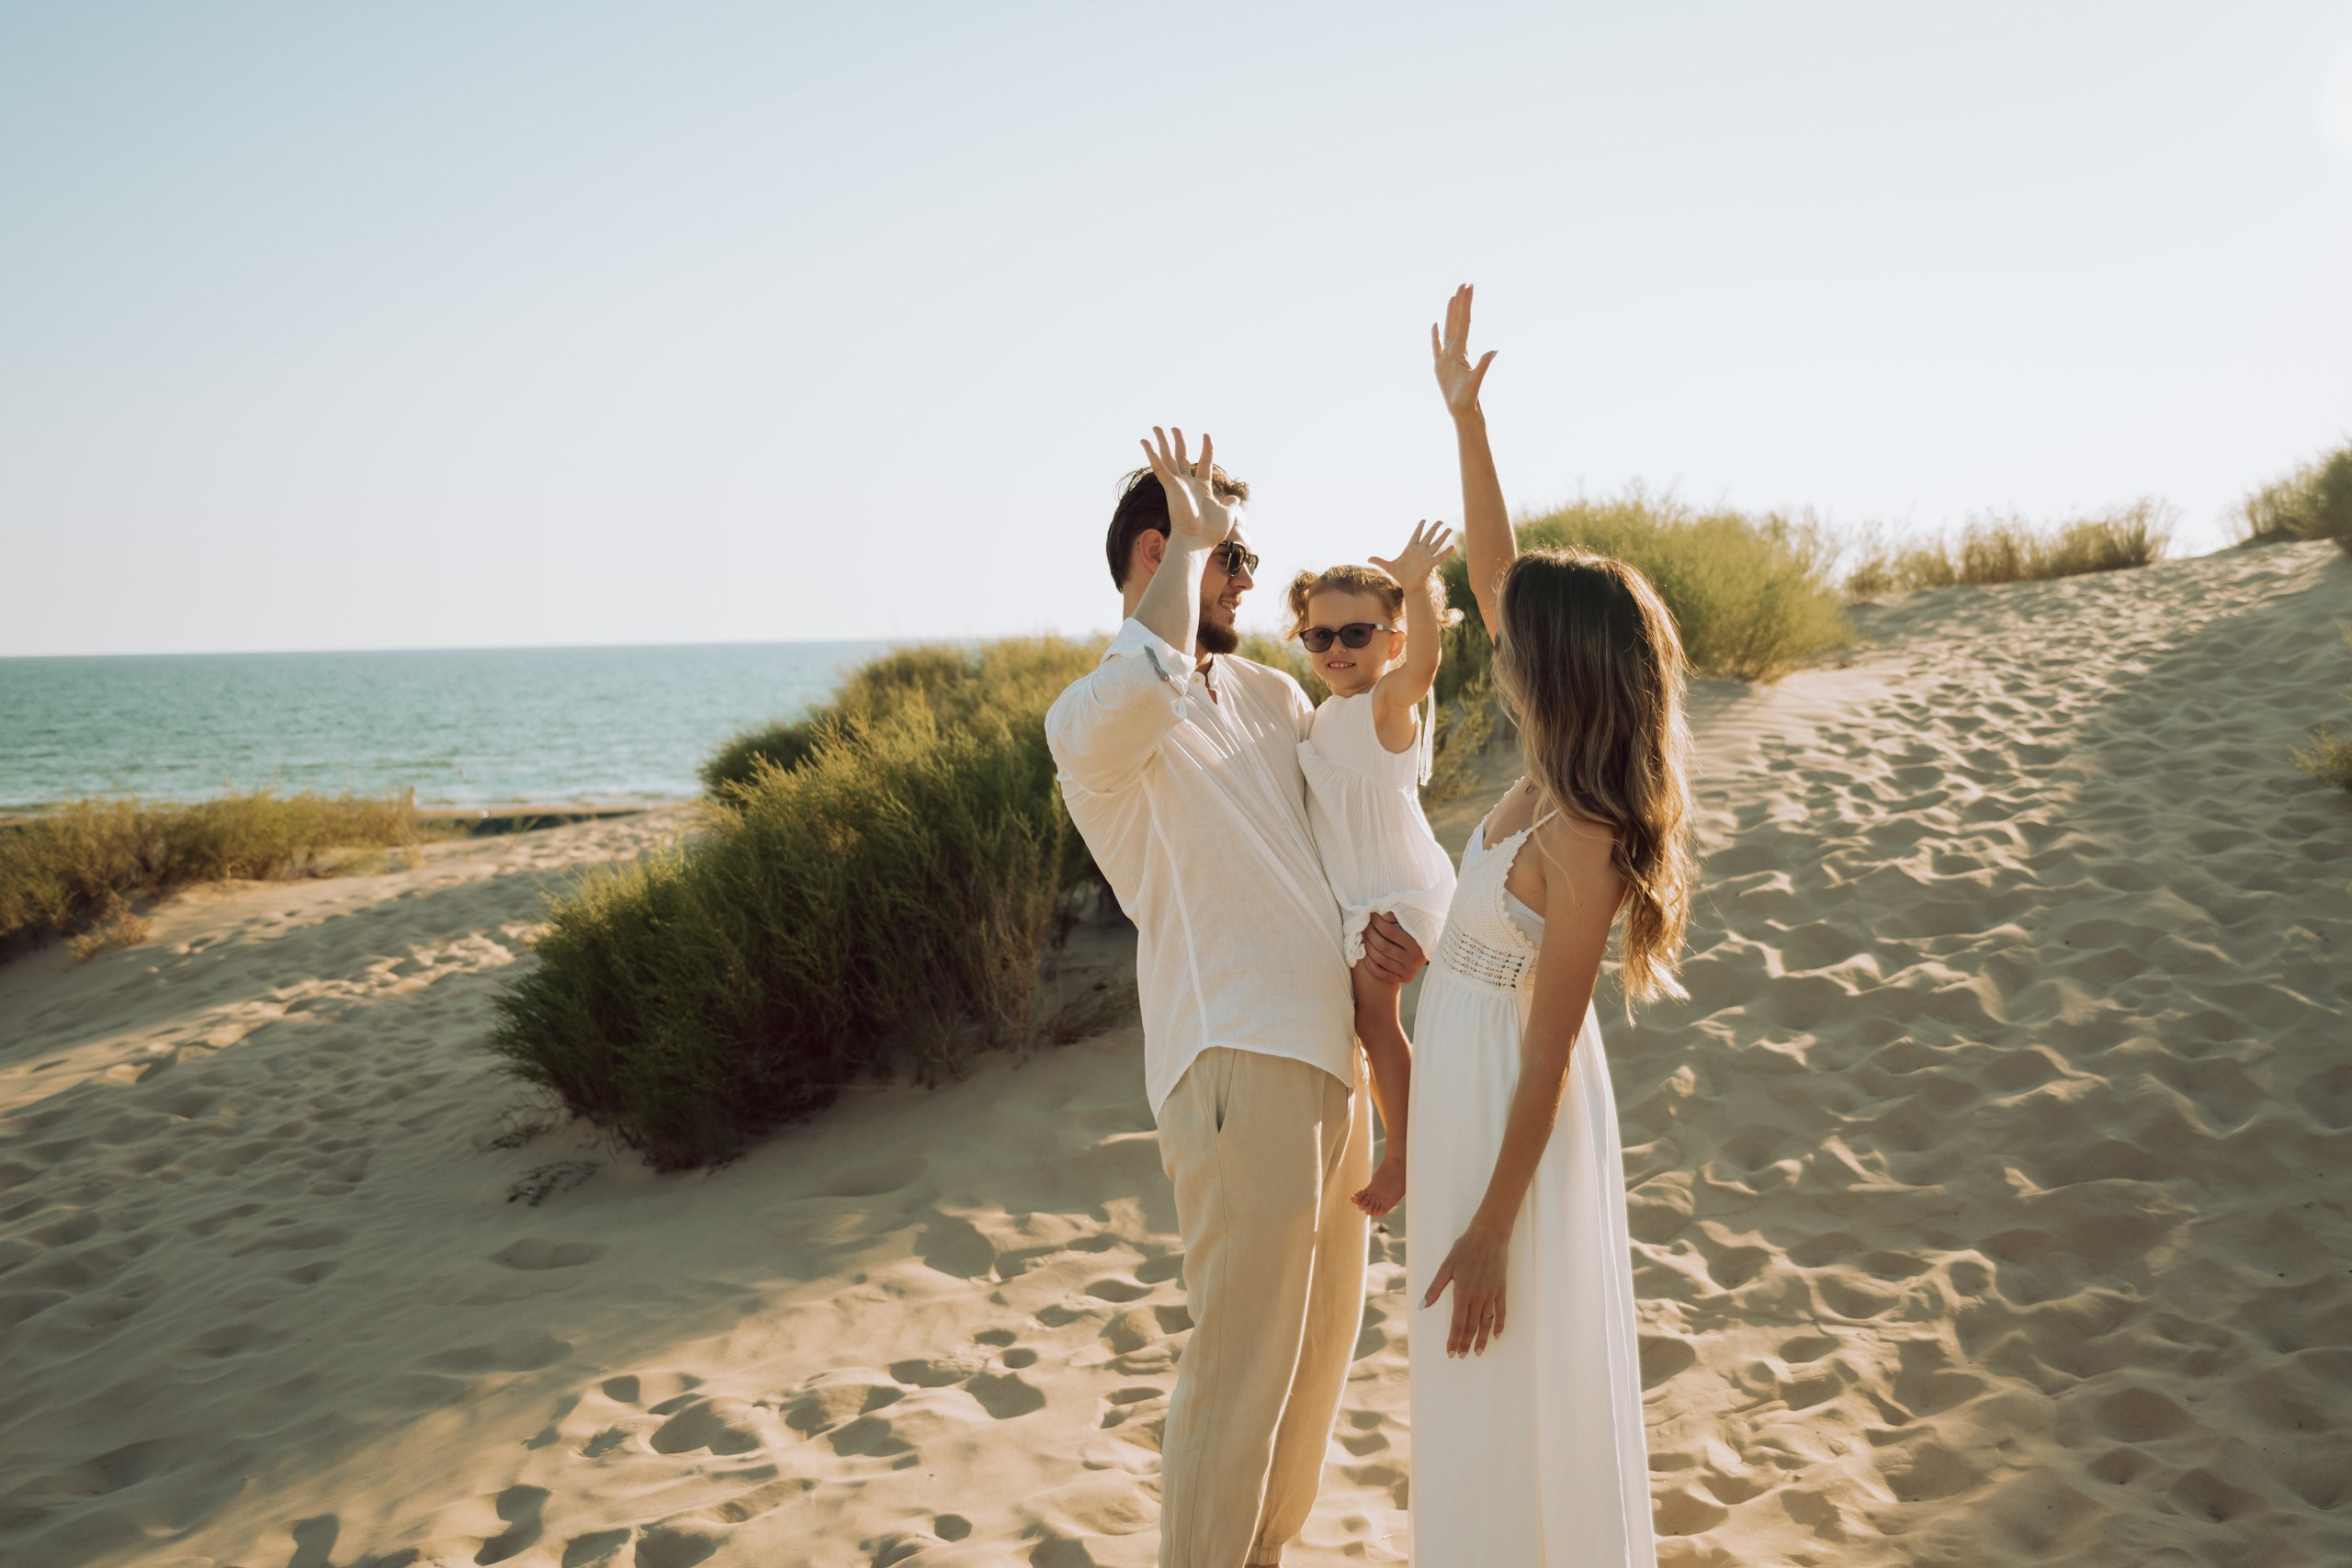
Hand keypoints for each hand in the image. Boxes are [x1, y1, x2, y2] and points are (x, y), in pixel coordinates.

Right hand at [1138, 426, 1237, 552]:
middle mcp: (1187, 485)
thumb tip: (1235, 498)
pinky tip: (1145, 442)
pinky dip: (1151, 454)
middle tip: (1174, 429)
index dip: (1207, 449)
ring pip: (1168, 458)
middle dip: (1178, 442)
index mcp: (1202, 489)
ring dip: (1162, 442)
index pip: (1205, 463)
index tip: (1206, 435)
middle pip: (1182, 458)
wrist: (1197, 540)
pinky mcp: (1169, 486)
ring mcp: (1177, 485)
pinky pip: (1159, 467)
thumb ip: (1229, 503)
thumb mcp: (1227, 513)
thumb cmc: (1211, 531)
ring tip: (1156, 427)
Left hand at [1360, 911, 1424, 984]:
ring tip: (1365, 938)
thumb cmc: (1416, 935)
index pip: (1390, 932)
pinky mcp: (1403, 979)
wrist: (1427, 953)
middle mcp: (1413, 960)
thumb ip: (1398, 918)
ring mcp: (1408, 971)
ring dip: (1368, 947)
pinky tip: (1366, 955)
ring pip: (1380, 959)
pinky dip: (1370, 965)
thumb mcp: (1412, 923)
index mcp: (1416, 944)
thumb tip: (1384, 918)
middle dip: (1371, 934)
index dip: (1378, 923)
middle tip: (1366, 927)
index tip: (1372, 916)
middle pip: (1383, 946)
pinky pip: (1381, 974)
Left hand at [1368, 519, 1456, 591]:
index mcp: (1410, 549)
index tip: (1423, 520)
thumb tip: (1367, 558)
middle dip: (1434, 529)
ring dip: (1442, 537)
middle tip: (1440, 521)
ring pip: (1436, 544)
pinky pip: (1439, 557)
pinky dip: (1446, 552)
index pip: (1416, 535)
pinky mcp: (1430, 564)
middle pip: (1428, 537)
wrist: (1408, 585)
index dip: (1419, 528)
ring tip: (1449, 529)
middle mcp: (1420, 551)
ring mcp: (1426, 556)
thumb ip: (1379, 561)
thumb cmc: (1400, 575)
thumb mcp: (1388, 566)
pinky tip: (1452, 547)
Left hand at [1421, 1223, 1508, 1355]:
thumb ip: (1435, 1288)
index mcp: (1462, 1292)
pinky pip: (1501, 1311)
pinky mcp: (1501, 1289)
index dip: (1454, 1340)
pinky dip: (1499, 1325)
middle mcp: (1478, 1296)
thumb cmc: (1465, 1248)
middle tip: (1461, 1356)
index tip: (1451, 1352)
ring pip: (1486, 1323)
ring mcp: (1491, 1294)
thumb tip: (1423, 1305)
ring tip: (1478, 1352)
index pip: (1457, 1323)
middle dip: (1465, 1343)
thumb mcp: (1446, 1266)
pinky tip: (1496, 1335)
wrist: (1489, 1235)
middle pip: (1471, 1326)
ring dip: (1482, 1339)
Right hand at [1430, 284, 1496, 419]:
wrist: (1463, 409)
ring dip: (1450, 313)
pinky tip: (1436, 324)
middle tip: (1464, 284)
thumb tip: (1494, 351)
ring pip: (1449, 329)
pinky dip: (1435, 334)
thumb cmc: (1469, 398)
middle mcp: (1456, 350)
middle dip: (1461, 302)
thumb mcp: (1476, 380)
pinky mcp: (1440, 365)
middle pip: (1458, 321)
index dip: (1466, 304)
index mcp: (1462, 350)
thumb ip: (1484, 365)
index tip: (1468, 288)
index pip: (1464, 322)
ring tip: (1452, 298)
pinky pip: (1436, 346)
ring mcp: (1448, 356)